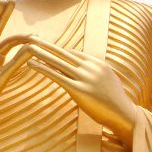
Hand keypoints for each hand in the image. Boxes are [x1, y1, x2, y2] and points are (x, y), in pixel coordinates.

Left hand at [0, 35, 136, 142]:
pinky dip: (43, 68)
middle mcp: (90, 68)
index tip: (45, 45)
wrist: (124, 114)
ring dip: (41, 53)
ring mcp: (85, 78)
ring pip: (58, 62)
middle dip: (47, 45)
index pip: (73, 54)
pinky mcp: (79, 90)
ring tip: (28, 47)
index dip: (57, 50)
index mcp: (97, 64)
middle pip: (64, 53)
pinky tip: (32, 64)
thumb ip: (95, 74)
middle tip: (32, 37)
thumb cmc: (115, 102)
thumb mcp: (107, 82)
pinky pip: (57, 76)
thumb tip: (85, 72)